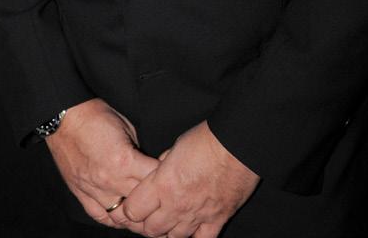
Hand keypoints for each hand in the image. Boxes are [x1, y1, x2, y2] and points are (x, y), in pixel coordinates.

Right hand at [46, 98, 157, 228]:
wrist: (64, 116)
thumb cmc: (95, 115)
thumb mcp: (127, 126)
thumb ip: (138, 149)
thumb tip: (149, 164)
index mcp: (124, 161)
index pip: (154, 180)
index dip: (166, 179)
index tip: (173, 178)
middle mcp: (109, 181)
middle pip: (141, 203)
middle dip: (155, 202)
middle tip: (164, 200)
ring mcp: (93, 190)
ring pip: (121, 217)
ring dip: (135, 217)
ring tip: (147, 214)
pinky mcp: (81, 194)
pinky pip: (100, 216)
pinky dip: (114, 219)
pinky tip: (123, 216)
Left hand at [120, 121, 259, 237]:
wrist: (237, 143)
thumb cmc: (206, 139)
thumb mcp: (175, 147)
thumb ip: (162, 166)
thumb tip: (156, 173)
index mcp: (162, 184)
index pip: (133, 211)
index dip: (130, 209)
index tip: (132, 204)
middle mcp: (176, 205)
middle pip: (151, 230)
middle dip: (147, 223)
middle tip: (150, 214)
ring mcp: (197, 215)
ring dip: (169, 231)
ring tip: (170, 221)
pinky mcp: (217, 219)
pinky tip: (192, 231)